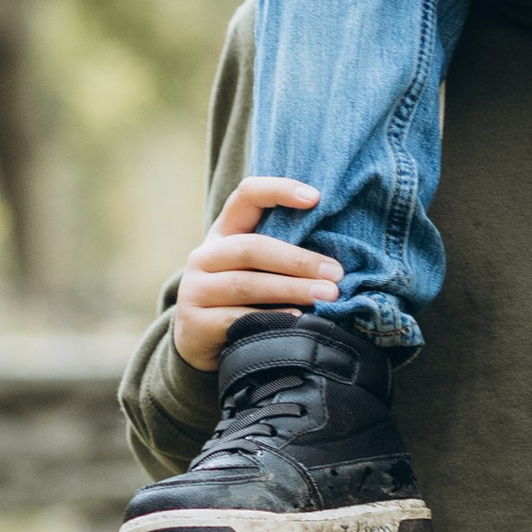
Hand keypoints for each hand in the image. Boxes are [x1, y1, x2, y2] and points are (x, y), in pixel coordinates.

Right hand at [174, 176, 341, 370]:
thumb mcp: (255, 271)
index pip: (246, 195)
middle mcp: (205, 256)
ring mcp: (195, 289)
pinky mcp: (196, 323)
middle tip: (335, 273)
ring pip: (246, 284)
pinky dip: (273, 318)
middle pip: (252, 247)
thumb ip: (281, 255)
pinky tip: (299, 319)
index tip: (316, 198)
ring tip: (327, 295)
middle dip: (298, 260)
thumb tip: (336, 258)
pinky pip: (238, 318)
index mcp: (223, 233)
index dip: (278, 190)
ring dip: (292, 289)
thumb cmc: (242, 299)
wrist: (200, 341)